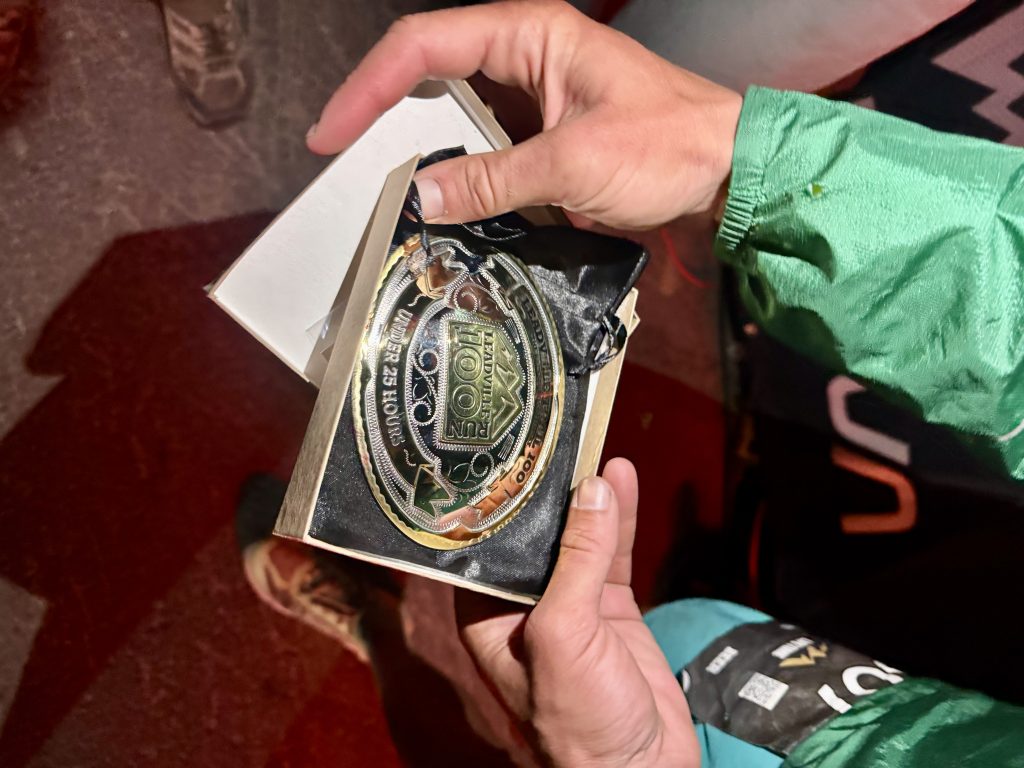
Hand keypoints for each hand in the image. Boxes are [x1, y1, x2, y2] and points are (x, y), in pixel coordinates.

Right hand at [307, 0, 740, 229]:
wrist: (728, 168)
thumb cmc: (671, 145)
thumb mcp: (574, 163)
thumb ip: (494, 180)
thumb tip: (422, 197)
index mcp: (529, 35)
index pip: (423, 45)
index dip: (367, 87)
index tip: (330, 135)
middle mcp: (525, 54)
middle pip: (429, 71)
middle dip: (383, 114)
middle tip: (343, 161)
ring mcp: (534, 94)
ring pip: (456, 115)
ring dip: (425, 150)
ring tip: (389, 191)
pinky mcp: (544, 132)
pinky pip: (487, 147)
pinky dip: (463, 174)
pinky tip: (448, 204)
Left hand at [455, 459, 698, 766]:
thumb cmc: (577, 725)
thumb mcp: (564, 634)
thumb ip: (577, 562)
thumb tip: (592, 494)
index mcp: (488, 613)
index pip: (484, 542)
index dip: (496, 498)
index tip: (506, 450)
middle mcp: (524, 603)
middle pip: (534, 532)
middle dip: (545, 489)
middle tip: (554, 434)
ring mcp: (571, 604)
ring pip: (577, 534)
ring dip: (587, 495)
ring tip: (591, 443)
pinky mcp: (611, 609)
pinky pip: (615, 551)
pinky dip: (620, 516)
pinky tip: (622, 479)